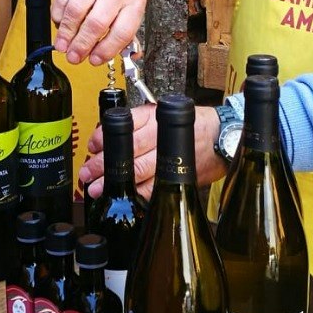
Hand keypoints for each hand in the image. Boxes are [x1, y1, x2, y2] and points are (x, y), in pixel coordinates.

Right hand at [53, 0, 146, 65]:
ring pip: (75, 12)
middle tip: (74, 57)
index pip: (122, 31)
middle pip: (96, 23)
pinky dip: (58, 17)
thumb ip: (125, 30)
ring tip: (63, 45)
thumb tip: (122, 55)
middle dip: (82, 45)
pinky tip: (60, 24)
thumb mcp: (130, 4)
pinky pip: (62, 0)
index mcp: (134, 0)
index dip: (106, 50)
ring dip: (66, 34)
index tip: (95, 60)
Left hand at [78, 103, 224, 198]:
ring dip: (117, 181)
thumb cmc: (191, 124)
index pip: (124, 126)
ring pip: (139, 169)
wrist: (226, 135)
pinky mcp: (180, 173)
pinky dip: (139, 193)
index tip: (91, 148)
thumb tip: (103, 144)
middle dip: (105, 164)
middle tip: (87, 174)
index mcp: (154, 116)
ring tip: (98, 189)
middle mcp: (161, 133)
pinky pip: (155, 186)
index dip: (105, 138)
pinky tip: (125, 198)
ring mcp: (172, 154)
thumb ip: (136, 127)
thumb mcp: (161, 115)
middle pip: (128, 150)